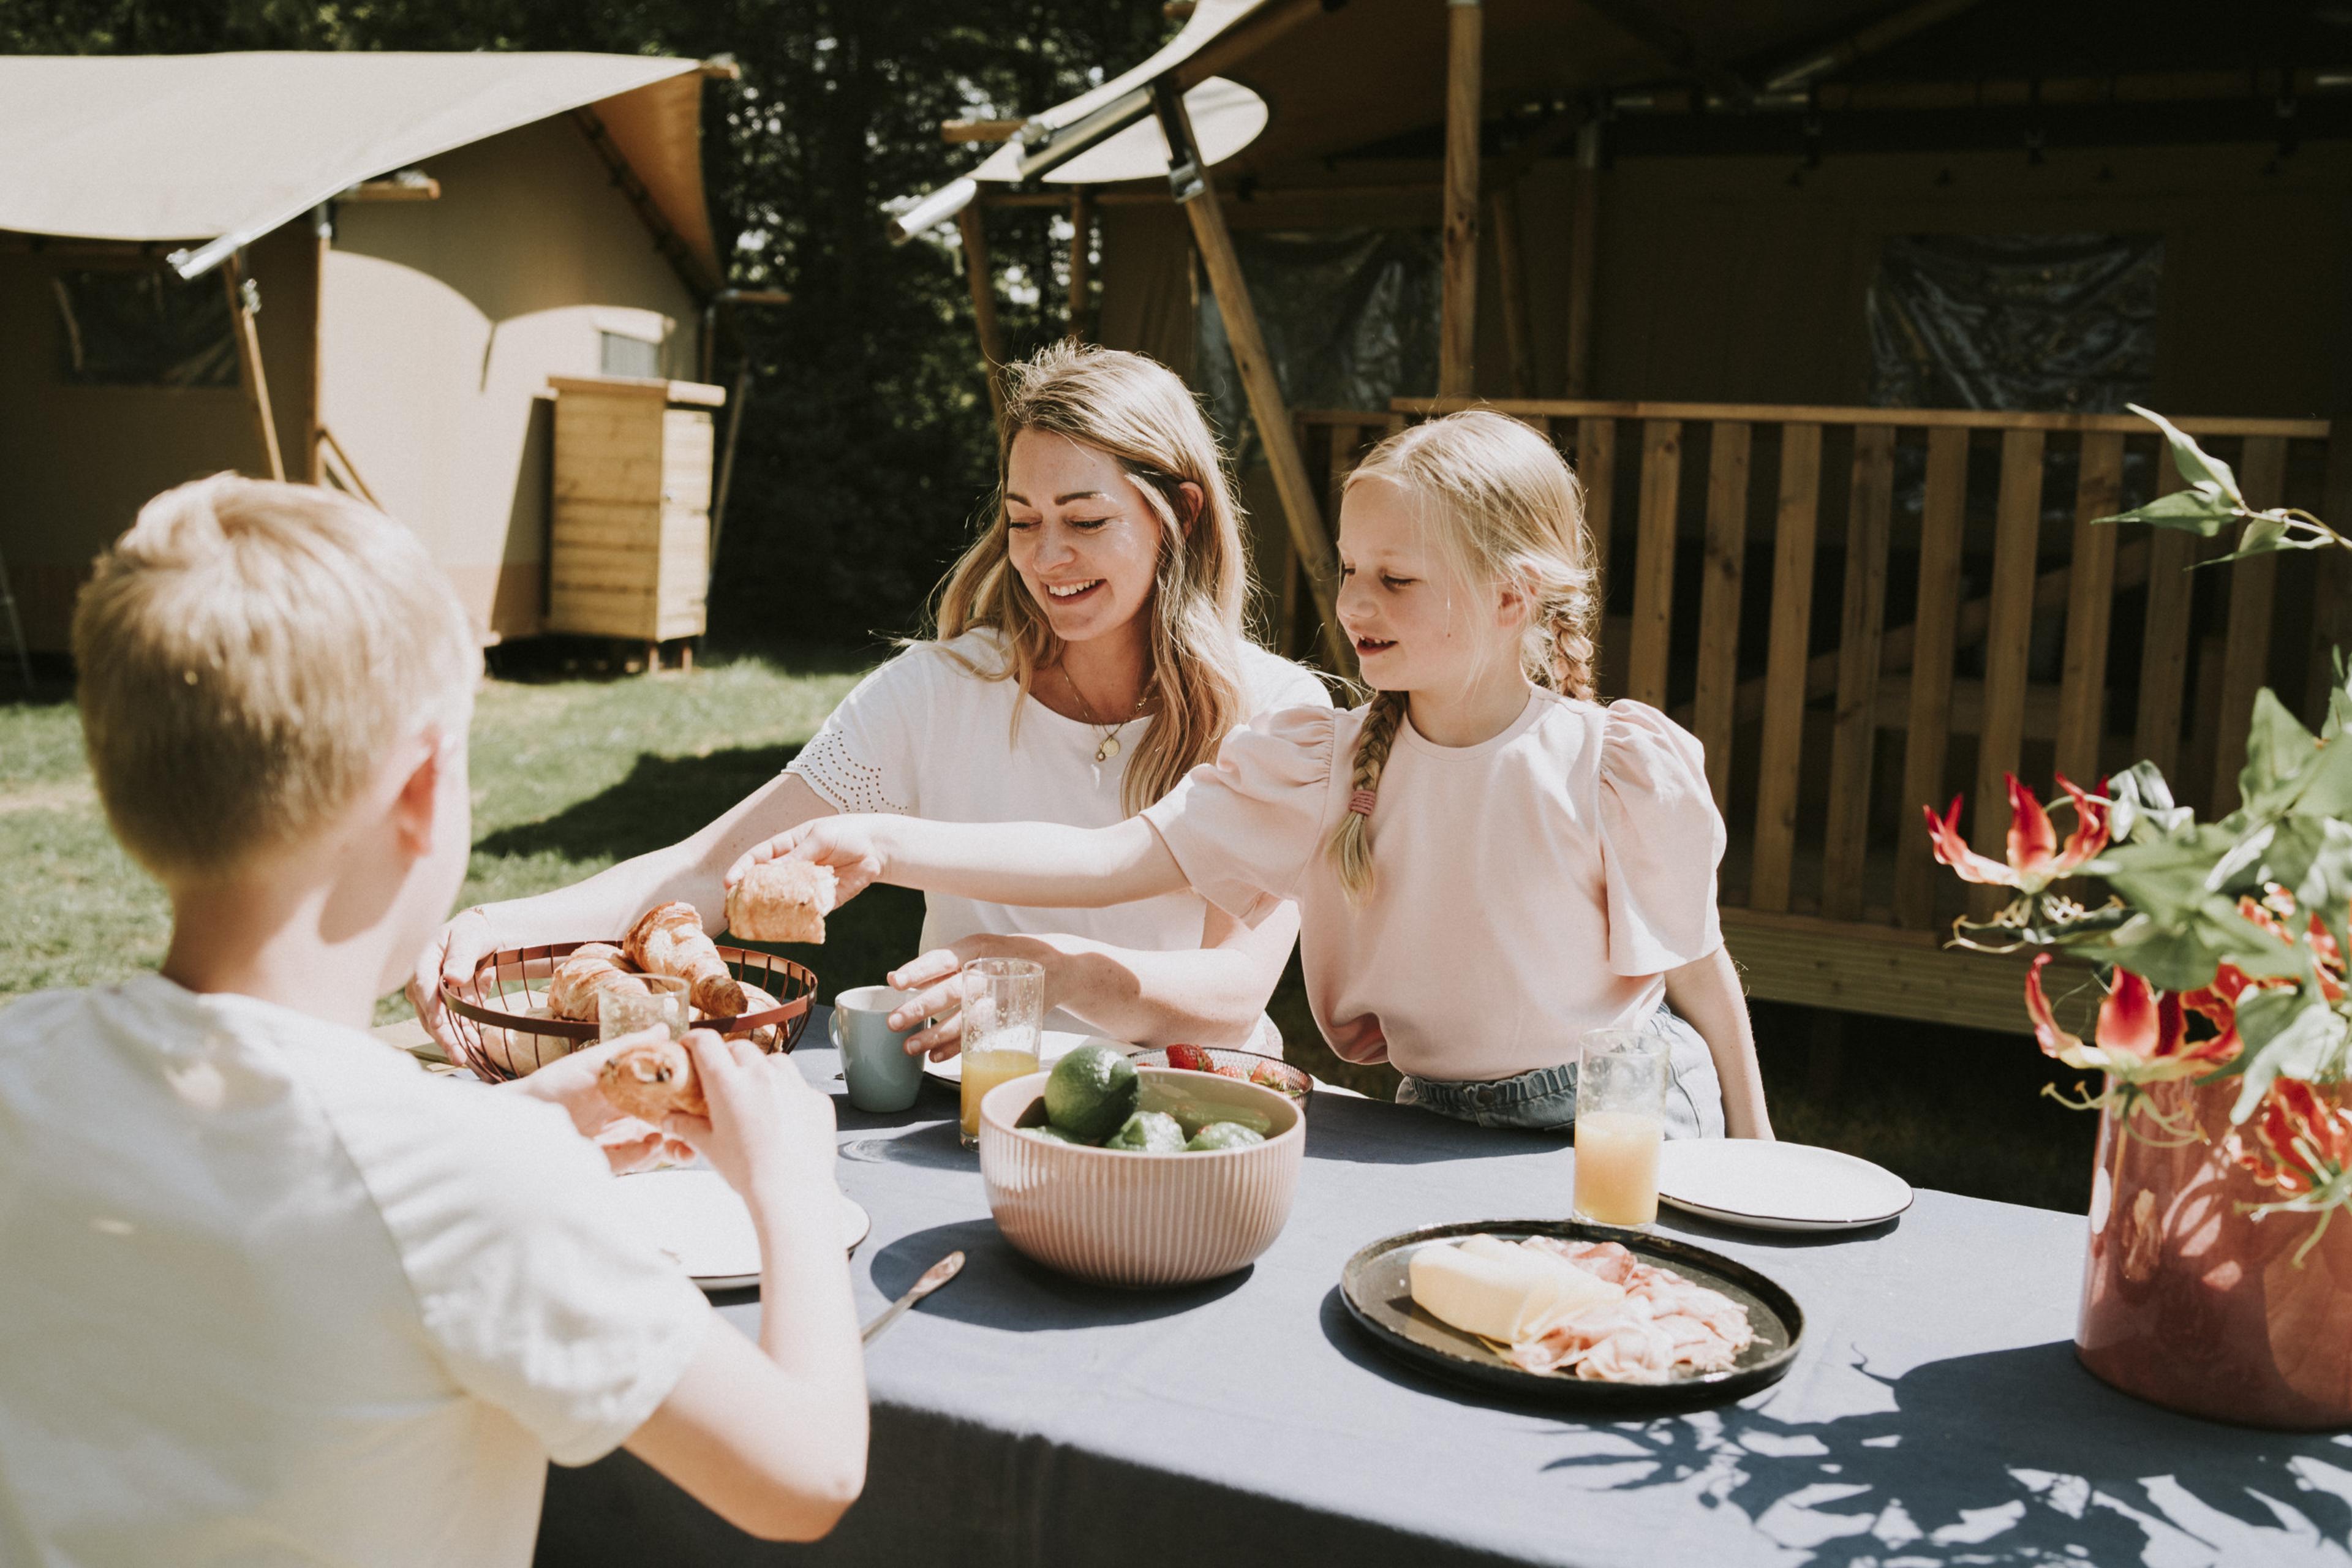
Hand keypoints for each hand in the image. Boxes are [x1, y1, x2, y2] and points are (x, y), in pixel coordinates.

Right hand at [408, 906, 500, 1066]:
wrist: (479, 939)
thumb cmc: (471, 933)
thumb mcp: (469, 937)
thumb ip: (462, 955)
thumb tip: (452, 977)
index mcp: (424, 963)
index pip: (424, 987)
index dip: (431, 1007)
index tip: (439, 1025)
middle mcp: (424, 985)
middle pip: (430, 1013)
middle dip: (443, 1036)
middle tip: (458, 1056)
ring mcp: (434, 1000)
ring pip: (440, 1026)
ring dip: (452, 1043)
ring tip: (465, 1061)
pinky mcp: (448, 1010)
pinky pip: (455, 1028)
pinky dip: (463, 1040)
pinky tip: (474, 1053)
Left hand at [503, 1031, 697, 1174]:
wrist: (516, 1121)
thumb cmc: (552, 1085)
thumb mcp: (593, 1062)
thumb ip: (629, 1047)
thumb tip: (665, 1028)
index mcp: (626, 1092)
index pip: (664, 1095)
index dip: (686, 1097)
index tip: (707, 1097)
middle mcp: (623, 1118)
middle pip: (664, 1125)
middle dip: (686, 1131)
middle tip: (705, 1134)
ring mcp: (614, 1142)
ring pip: (653, 1147)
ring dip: (670, 1147)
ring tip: (677, 1145)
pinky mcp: (602, 1163)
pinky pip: (630, 1162)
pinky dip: (643, 1156)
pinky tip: (652, 1146)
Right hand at [659, 1030, 838, 1211]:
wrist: (793, 1191)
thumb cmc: (749, 1172)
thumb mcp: (710, 1148)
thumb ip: (688, 1127)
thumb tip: (670, 1119)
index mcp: (729, 1083)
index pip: (706, 1042)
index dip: (695, 1040)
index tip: (691, 1047)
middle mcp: (762, 1075)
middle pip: (739, 1048)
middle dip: (727, 1058)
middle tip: (722, 1080)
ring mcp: (794, 1083)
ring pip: (773, 1061)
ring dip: (761, 1070)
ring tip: (755, 1096)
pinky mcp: (816, 1098)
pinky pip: (799, 1085)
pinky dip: (789, 1093)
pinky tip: (783, 1118)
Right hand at [724, 818, 888, 906]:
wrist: (877, 848)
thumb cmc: (846, 834)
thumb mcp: (820, 838)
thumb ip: (799, 855)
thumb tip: (774, 870)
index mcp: (787, 847)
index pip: (757, 858)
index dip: (742, 869)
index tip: (730, 882)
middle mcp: (792, 869)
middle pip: (765, 884)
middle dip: (749, 895)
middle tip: (735, 908)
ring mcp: (805, 887)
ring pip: (782, 902)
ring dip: (770, 912)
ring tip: (756, 922)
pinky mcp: (821, 902)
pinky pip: (805, 913)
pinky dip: (796, 920)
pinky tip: (787, 926)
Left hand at [884, 937, 1061, 1060]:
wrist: (1058, 964)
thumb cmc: (1001, 956)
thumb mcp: (975, 950)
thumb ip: (939, 966)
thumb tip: (894, 980)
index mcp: (976, 948)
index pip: (944, 958)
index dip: (919, 970)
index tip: (896, 982)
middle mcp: (989, 971)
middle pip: (952, 991)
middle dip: (921, 1008)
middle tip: (894, 1022)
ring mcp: (1001, 996)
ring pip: (965, 1018)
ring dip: (936, 1035)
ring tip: (909, 1047)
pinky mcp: (1009, 1017)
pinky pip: (980, 1035)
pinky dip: (957, 1048)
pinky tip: (936, 1057)